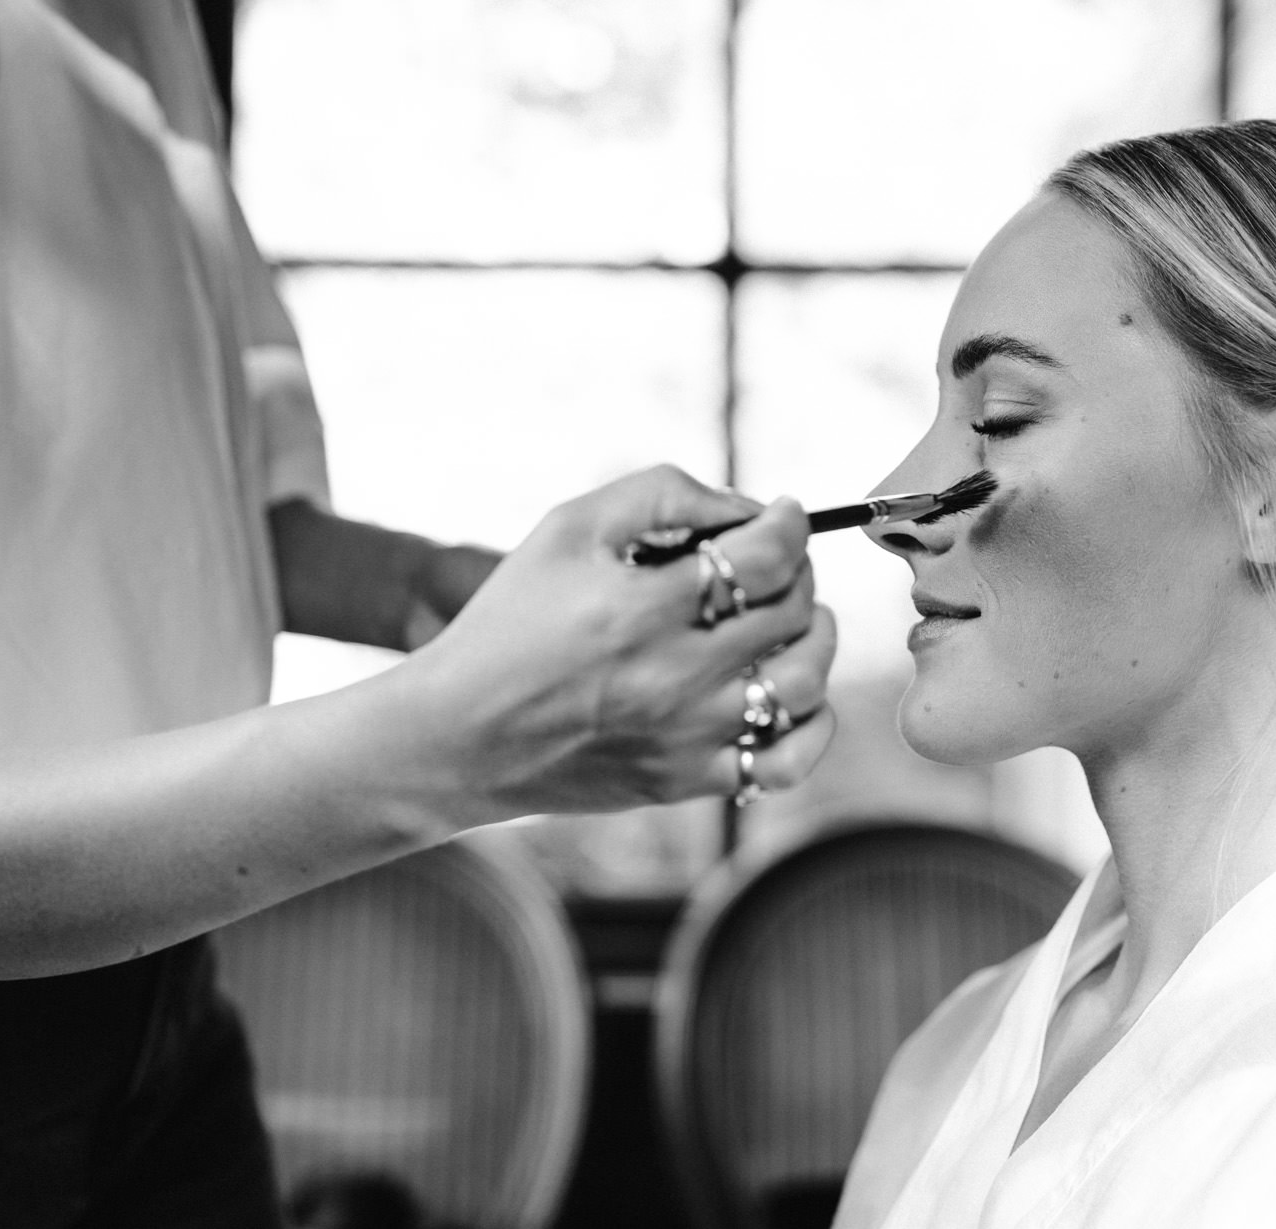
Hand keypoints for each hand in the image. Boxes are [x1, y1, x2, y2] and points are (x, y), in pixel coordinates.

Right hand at [393, 465, 837, 817]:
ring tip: (793, 620)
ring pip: (804, 683)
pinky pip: (788, 763)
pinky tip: (790, 692)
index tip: (784, 513)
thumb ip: (661, 493)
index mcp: (640, 608)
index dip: (790, 523)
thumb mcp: (567, 528)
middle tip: (776, 562)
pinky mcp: (687, 781)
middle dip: (798, 571)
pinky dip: (812, 724)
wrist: (459, 736)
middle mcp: (672, 678)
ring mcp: (686, 737)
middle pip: (792, 611)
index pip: (767, 556)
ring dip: (816, 638)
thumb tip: (747, 509)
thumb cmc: (512, 621)